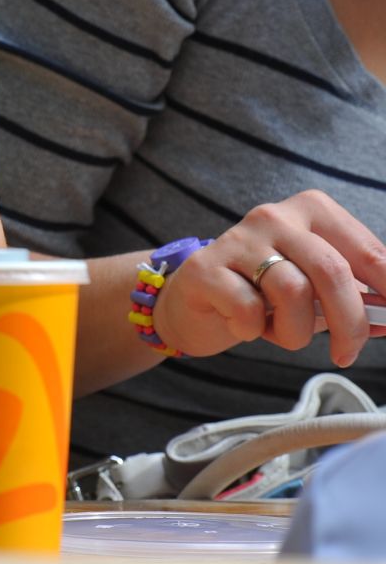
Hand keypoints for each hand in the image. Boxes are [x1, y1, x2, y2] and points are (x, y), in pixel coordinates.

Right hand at [155, 190, 385, 366]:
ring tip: (281, 334)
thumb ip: (356, 298)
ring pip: (291, 292)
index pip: (369, 253)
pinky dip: (254, 330)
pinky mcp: (205, 267)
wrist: (195, 300)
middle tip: (346, 353)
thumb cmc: (265, 293)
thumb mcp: (317, 290)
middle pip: (331, 271)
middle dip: (349, 323)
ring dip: (295, 332)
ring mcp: (237, 238)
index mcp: (313, 210)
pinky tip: (244, 324)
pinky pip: (248, 309)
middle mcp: (276, 216)